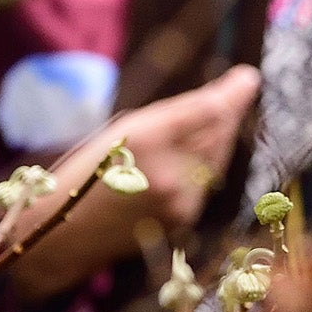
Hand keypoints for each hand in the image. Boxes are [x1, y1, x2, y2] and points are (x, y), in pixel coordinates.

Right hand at [9, 65, 259, 299]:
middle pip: (219, 133)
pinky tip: (196, 157)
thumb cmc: (87, 172)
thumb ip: (170, 117)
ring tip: (209, 124)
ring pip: (216, 159)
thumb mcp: (120, 130)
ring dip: (219, 139)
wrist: (64, 233)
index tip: (248, 77)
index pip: (208, 111)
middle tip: (236, 91)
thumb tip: (218, 99)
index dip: (233, 93)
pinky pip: (205, 182)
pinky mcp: (184, 219)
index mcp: (146, 138)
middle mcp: (170, 171)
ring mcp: (180, 200)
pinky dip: (206, 166)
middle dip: (229, 112)